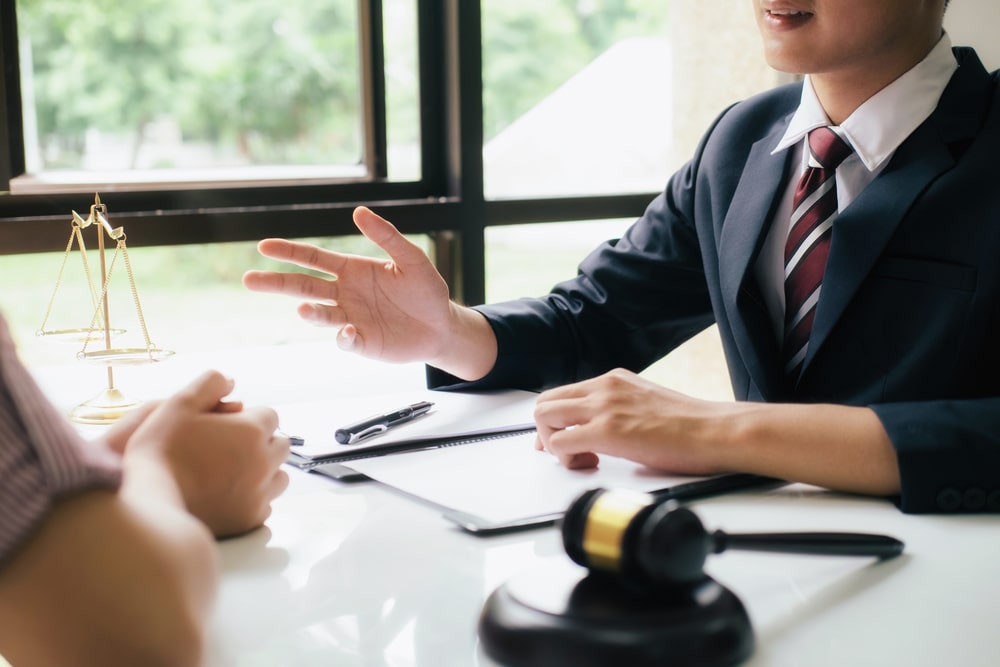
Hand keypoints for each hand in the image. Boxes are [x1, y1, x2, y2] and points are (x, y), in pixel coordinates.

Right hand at [118, 371, 289, 537]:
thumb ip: (209, 384)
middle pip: (280, 444)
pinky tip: (231, 494)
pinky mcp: (251, 518)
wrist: (148, 501)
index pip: (270, 415)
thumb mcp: (179, 404)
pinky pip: (266, 503)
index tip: (228, 427)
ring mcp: (259, 492)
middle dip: (263, 443)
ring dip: (265, 470)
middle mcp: (264, 461)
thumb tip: (231, 380)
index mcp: (251, 431)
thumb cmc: (160, 450)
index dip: (249, 419)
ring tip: (235, 471)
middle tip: (232, 448)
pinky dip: (255, 498)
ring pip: (279, 475)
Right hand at [242, 206, 452, 363]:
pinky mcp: (362, 343)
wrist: (442, 326)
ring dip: (310, 311)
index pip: (313, 258)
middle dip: (276, 282)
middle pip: (303, 286)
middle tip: (249, 280)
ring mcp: (350, 319)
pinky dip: (343, 336)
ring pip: (320, 314)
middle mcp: (344, 294)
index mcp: (351, 270)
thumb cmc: (426, 290)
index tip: (264, 247)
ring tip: (302, 308)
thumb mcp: (411, 259)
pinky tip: (349, 330)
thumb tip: (359, 212)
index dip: (289, 252)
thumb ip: (387, 236)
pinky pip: (345, 340)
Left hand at [533, 368, 733, 474]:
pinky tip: (590, 465)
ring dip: (553, 443)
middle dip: (547, 430)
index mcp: (614, 379)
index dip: (557, 420)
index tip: (564, 437)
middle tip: (564, 450)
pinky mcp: (606, 431)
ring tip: (581, 459)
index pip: (563, 393)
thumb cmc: (693, 425)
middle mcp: (604, 387)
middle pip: (546, 402)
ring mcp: (604, 406)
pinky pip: (559, 443)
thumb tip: (605, 430)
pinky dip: (565, 460)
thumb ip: (621, 408)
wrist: (717, 431)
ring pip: (544, 417)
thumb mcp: (647, 403)